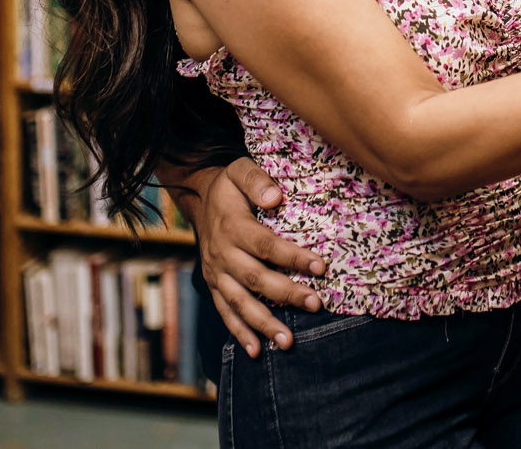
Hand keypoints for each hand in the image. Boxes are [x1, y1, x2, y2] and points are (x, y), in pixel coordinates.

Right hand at [194, 158, 329, 356]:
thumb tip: (275, 196)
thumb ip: (256, 179)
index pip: (266, 245)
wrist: (200, 199)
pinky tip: (257, 351)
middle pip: (256, 278)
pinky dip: (240, 333)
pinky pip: (226, 312)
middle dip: (286, 294)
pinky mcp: (214, 286)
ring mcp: (216, 274)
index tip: (321, 266)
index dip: (292, 257)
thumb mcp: (239, 170)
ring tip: (288, 342)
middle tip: (316, 305)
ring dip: (264, 323)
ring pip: (241, 303)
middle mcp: (222, 254)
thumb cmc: (230, 186)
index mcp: (232, 227)